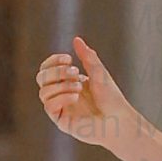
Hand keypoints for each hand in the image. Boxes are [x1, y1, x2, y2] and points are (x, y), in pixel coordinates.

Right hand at [36, 36, 140, 151]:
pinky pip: (48, 106)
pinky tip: (75, 97)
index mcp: (67, 82)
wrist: (120, 121)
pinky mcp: (61, 121)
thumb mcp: (99, 73)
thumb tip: (77, 39)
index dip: (53, 61)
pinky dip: (60, 98)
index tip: (69, 59)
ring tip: (79, 87)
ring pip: (43, 91)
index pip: (46, 69)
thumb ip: (87, 57)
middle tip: (76, 73)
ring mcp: (60, 108)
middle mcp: (61, 95)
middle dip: (56, 72)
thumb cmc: (112, 99)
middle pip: (41, 77)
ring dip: (60, 85)